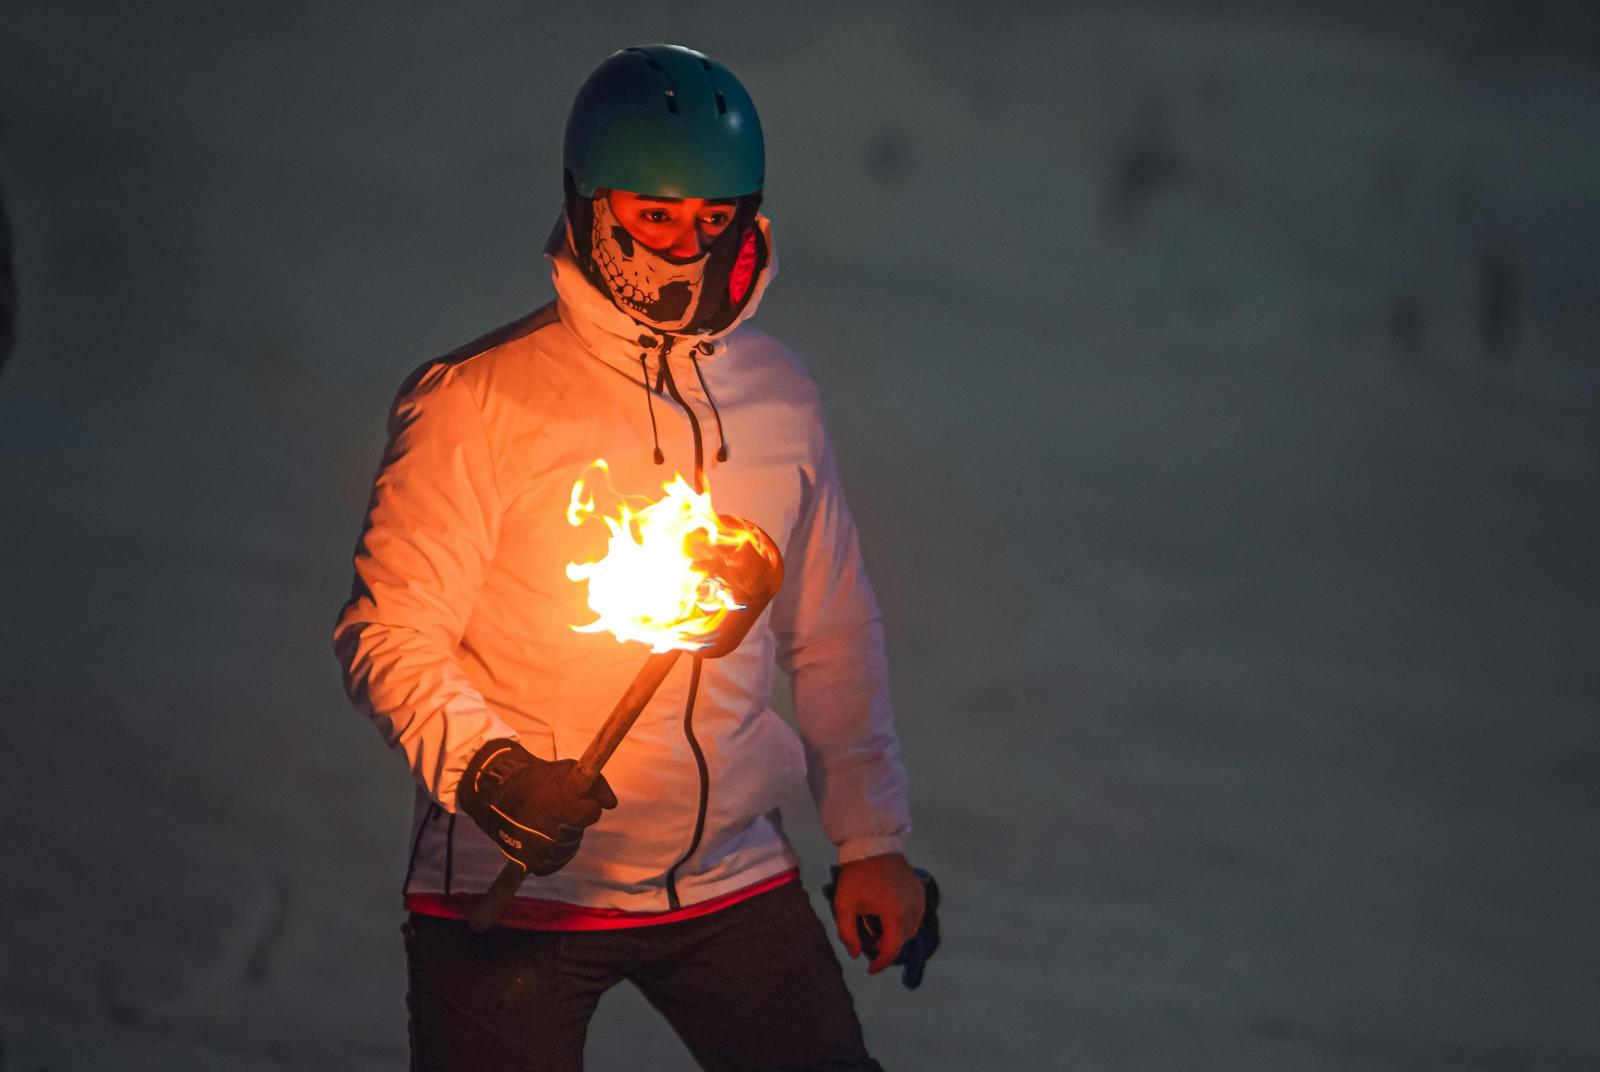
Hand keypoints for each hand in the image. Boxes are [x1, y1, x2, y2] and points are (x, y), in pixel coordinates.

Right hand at [457, 739, 617, 875]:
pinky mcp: (531, 863)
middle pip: (576, 833)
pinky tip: (545, 840)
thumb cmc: (536, 780)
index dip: (586, 804)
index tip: (575, 798)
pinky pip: (553, 864)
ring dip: (563, 838)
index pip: (592, 812)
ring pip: (566, 850)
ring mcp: (540, 850)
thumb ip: (596, 784)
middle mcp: (552, 832)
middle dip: (572, 822)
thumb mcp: (568, 770)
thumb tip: (612, 803)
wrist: (498, 792)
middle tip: (555, 810)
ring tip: (547, 822)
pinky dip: (553, 854)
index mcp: (564, 807)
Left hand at [829, 853, 925, 973]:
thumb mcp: (844, 905)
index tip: (870, 969)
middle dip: (886, 947)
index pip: (891, 950)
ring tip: (878, 927)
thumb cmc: (857, 875)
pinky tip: (889, 914)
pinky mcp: (921, 891)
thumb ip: (847, 933)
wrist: (873, 845)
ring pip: (911, 929)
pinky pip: (916, 915)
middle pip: (901, 941)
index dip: (880, 964)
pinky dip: (904, 921)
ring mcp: (919, 900)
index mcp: (894, 915)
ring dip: (896, 934)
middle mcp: (912, 910)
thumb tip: (855, 954)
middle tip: (868, 941)